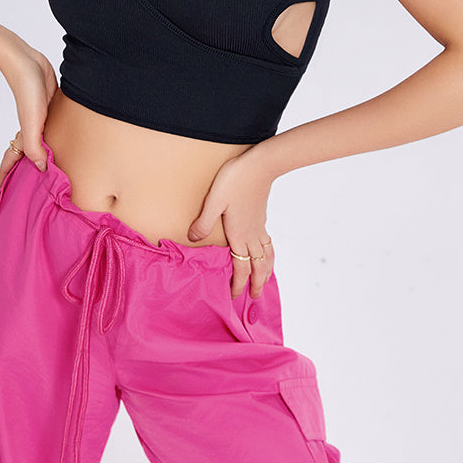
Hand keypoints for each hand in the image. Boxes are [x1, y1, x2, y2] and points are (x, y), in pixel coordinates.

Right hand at [0, 43, 56, 178]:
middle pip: (26, 157)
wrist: (29, 65)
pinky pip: (52, 131)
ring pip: (41, 145)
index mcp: (24, 136)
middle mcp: (31, 131)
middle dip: (25, 172)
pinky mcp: (50, 110)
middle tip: (31, 190)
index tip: (4, 194)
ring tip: (51, 174)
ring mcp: (41, 121)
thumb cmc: (28, 92)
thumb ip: (34, 146)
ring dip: (43, 157)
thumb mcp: (32, 123)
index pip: (11, 161)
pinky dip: (54, 141)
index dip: (6, 176)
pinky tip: (65, 145)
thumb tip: (41, 169)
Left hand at [188, 150, 275, 297]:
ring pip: (266, 256)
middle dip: (257, 283)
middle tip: (256, 297)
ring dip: (266, 271)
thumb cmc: (235, 181)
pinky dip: (270, 255)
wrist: (260, 165)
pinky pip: (268, 243)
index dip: (238, 283)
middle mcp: (251, 235)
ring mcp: (259, 227)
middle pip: (257, 266)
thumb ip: (203, 222)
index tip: (235, 296)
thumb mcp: (213, 201)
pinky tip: (267, 253)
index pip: (241, 267)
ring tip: (265, 281)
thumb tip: (193, 239)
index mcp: (239, 235)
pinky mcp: (262, 218)